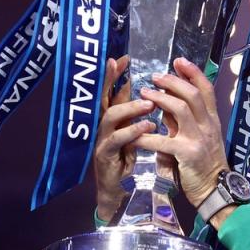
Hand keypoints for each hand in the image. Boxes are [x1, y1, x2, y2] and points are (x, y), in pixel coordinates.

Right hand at [92, 55, 155, 221]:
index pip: (108, 91)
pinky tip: (148, 127)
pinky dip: (133, 132)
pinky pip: (117, 141)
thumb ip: (134, 112)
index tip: (122, 58)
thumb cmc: (125, 158)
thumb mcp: (131, 131)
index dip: (112, 74)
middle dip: (109, 80)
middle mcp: (100, 126)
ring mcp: (100, 140)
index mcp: (109, 118)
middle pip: (101, 97)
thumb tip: (142, 90)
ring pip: (109, 117)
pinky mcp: (105, 157)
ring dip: (129, 107)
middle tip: (125, 69)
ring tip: (149, 103)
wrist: (120, 191)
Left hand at [134, 57, 228, 207]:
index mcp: (212, 119)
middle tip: (155, 77)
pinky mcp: (187, 154)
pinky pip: (163, 141)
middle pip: (192, 94)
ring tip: (144, 95)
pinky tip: (134, 136)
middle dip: (172, 82)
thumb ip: (185, 120)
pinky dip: (146, 137)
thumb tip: (167, 101)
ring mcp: (199, 139)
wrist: (214, 189)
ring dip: (160, 99)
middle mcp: (208, 125)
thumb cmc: (205, 163)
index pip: (206, 89)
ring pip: (180, 110)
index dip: (193, 73)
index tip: (178, 61)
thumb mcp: (200, 136)